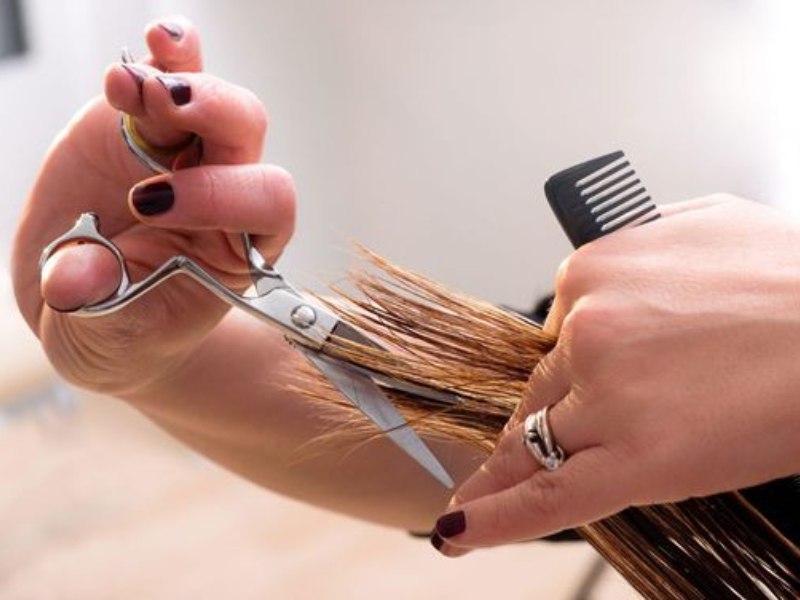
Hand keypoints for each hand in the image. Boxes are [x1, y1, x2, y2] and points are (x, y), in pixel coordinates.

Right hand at [12, 16, 294, 396]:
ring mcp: (186, 153)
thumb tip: (75, 281)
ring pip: (212, 99)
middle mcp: (225, 192)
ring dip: (177, 79)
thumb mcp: (104, 337)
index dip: (220, 195)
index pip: (265, 204)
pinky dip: (169, 53)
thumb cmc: (120, 329)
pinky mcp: (145, 124)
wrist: (88, 304)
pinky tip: (155, 42)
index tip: (151, 205)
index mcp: (239, 248)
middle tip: (163, 108)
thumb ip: (97, 311)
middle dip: (213, 112)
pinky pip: (174, 74)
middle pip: (246, 133)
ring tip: (128, 86)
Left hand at [432, 195, 799, 553]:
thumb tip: (619, 259)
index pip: (557, 334)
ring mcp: (607, 391)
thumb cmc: (797, 277)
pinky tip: (460, 531)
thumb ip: (644, 240)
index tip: (561, 391)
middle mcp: (589, 327)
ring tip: (481, 495)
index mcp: (594, 267)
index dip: (566, 371)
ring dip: (516, 467)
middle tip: (550, 446)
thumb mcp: (705, 224)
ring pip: (540, 440)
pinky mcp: (638, 456)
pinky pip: (550, 495)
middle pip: (546, 388)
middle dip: (555, 418)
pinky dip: (496, 518)